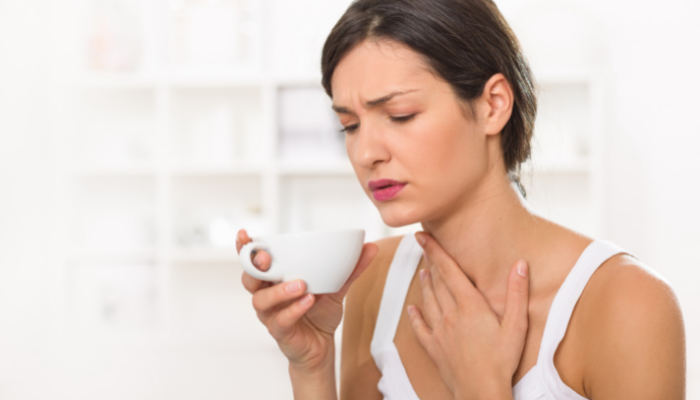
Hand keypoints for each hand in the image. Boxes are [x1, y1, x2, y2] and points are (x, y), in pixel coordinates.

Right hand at [237, 229, 378, 372]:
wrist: (323, 347)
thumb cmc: (320, 313)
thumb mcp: (337, 287)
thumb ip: (350, 268)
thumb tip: (370, 246)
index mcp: (274, 279)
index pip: (253, 261)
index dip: (244, 248)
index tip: (244, 234)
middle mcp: (267, 295)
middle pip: (249, 279)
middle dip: (255, 266)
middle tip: (266, 257)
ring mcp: (271, 315)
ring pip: (261, 300)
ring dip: (279, 290)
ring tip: (300, 284)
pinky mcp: (280, 332)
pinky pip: (281, 320)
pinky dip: (293, 310)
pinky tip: (308, 301)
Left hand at [407, 232, 528, 399]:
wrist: (481, 392)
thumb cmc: (502, 361)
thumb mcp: (517, 326)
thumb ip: (517, 293)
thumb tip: (519, 264)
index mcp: (470, 306)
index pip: (449, 270)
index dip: (435, 250)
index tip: (422, 235)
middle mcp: (450, 315)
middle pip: (437, 282)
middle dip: (430, 262)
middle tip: (422, 246)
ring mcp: (439, 332)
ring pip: (428, 301)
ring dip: (424, 284)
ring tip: (422, 271)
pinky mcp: (434, 348)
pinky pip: (420, 328)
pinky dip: (415, 316)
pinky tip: (412, 309)